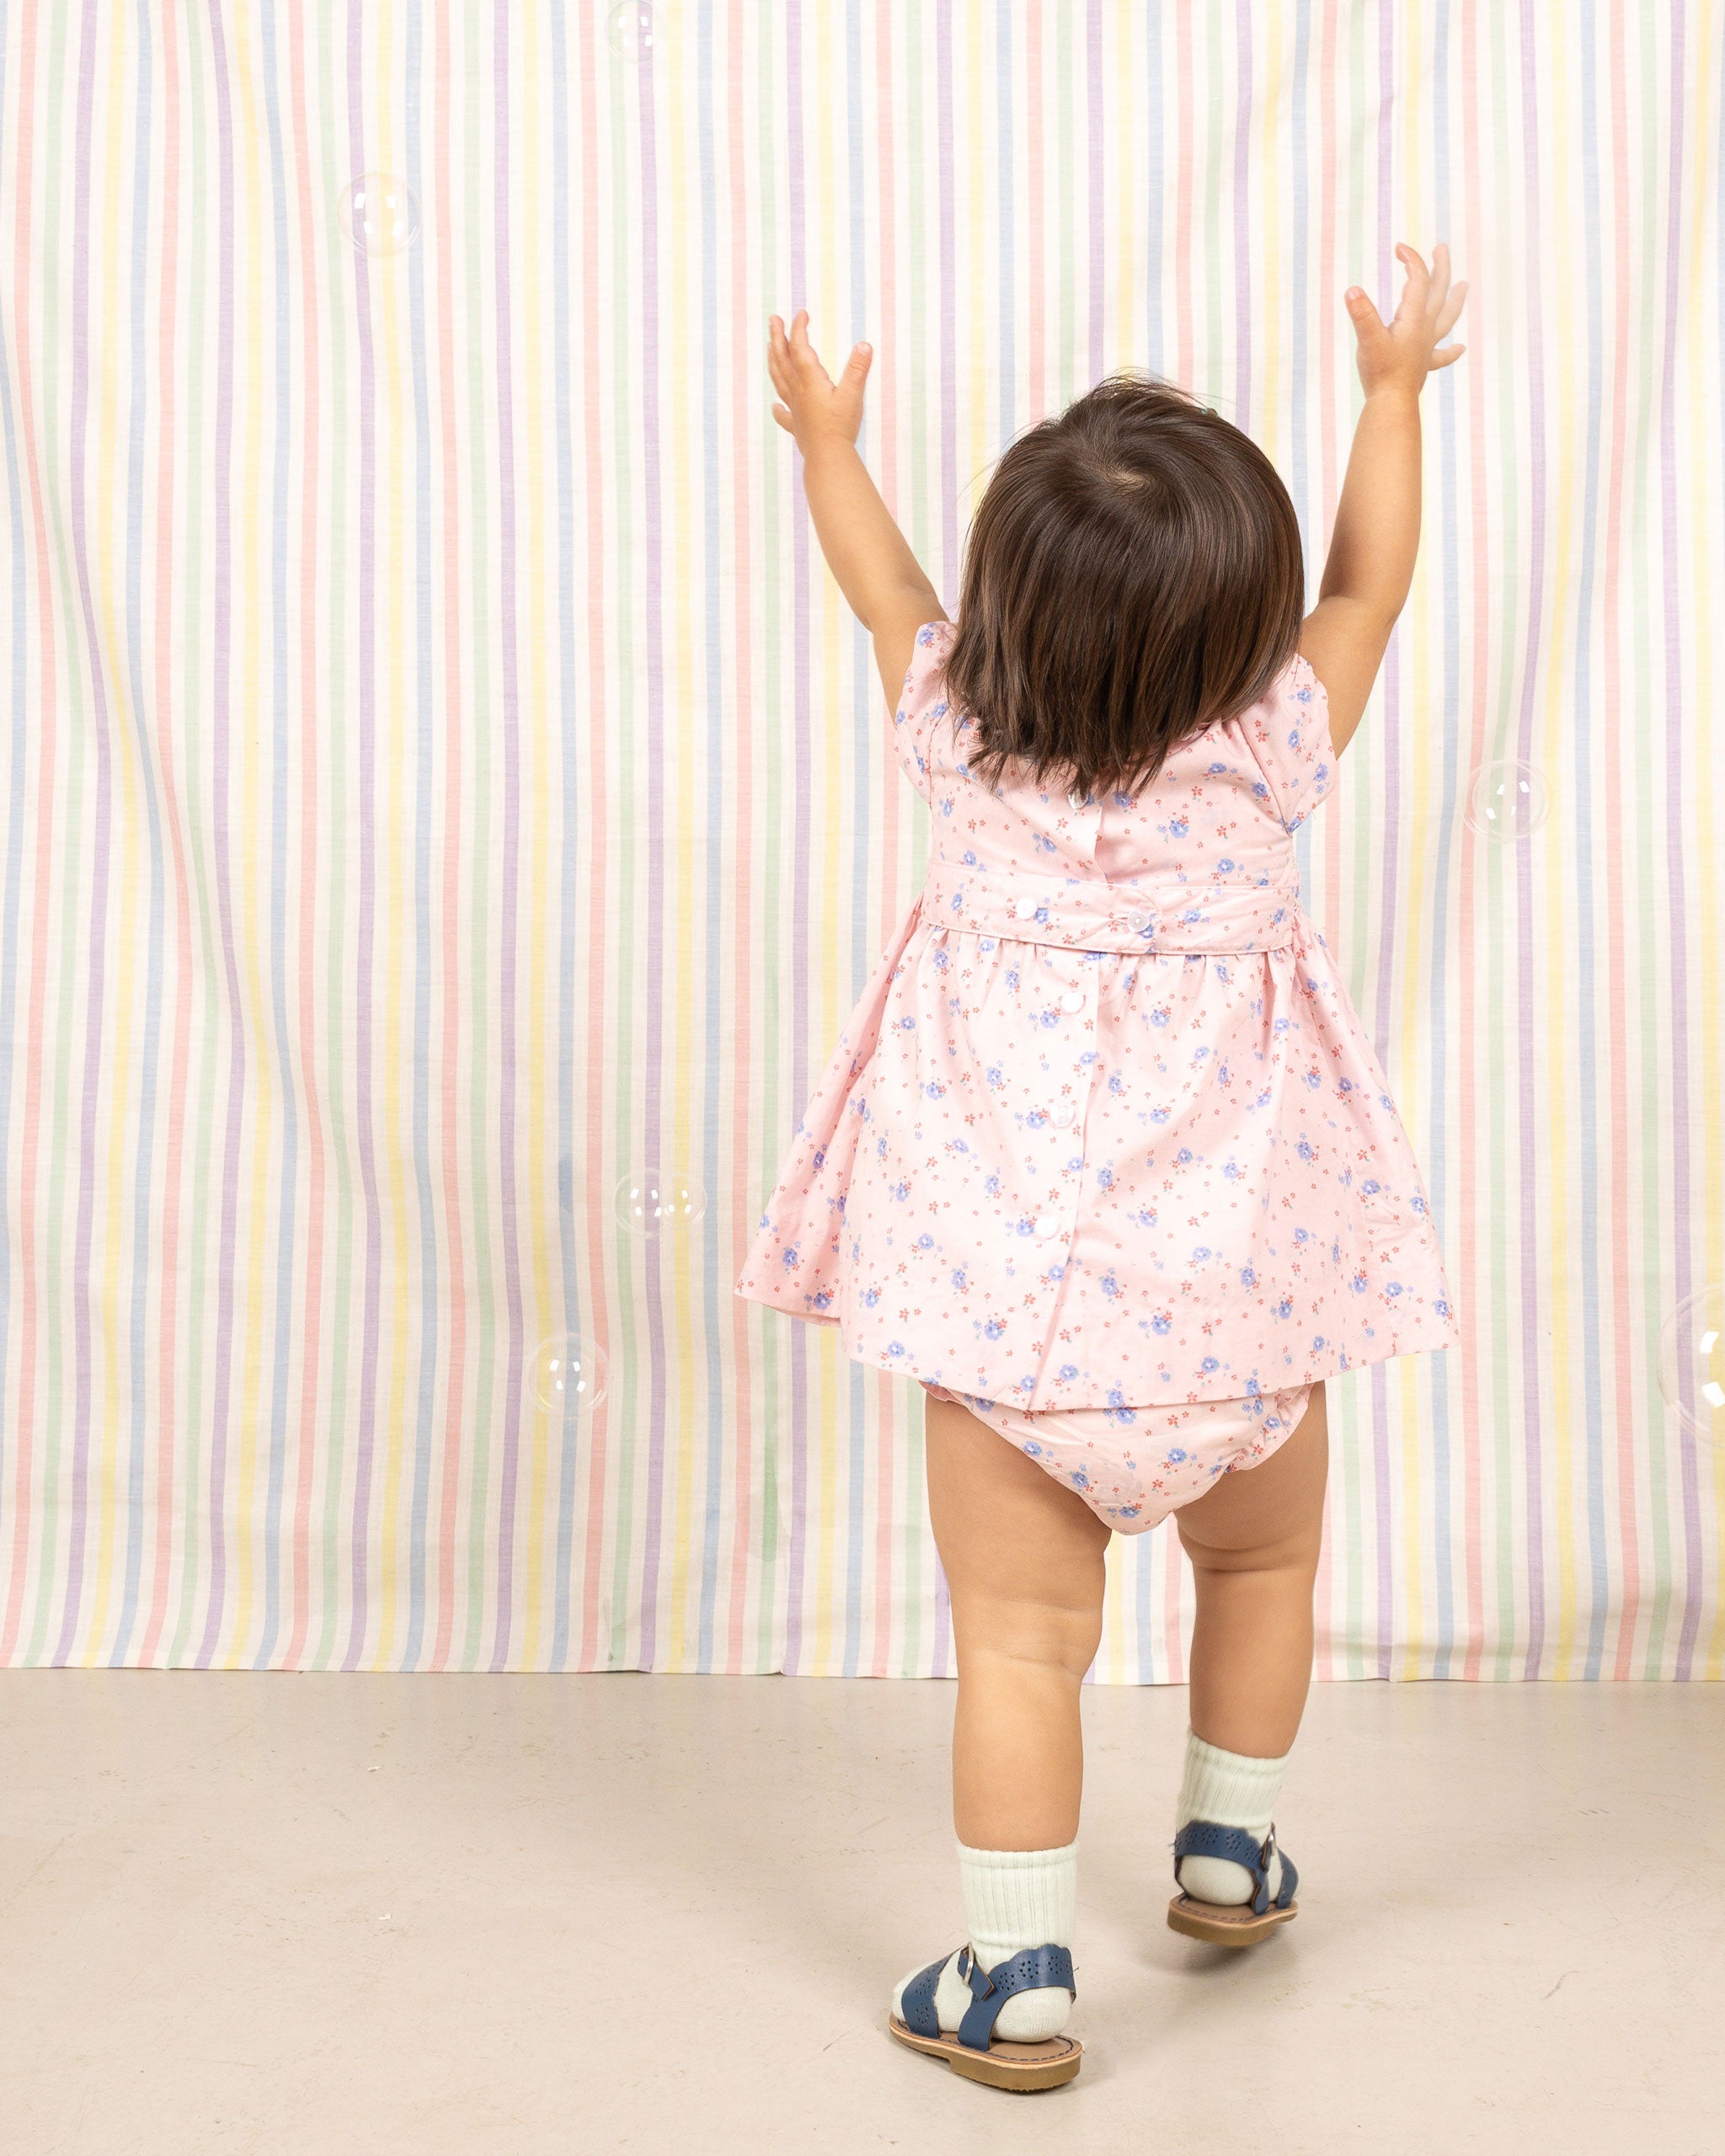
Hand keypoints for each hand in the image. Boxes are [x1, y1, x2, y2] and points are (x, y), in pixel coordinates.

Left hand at [767, 309, 871, 450]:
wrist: (827, 458)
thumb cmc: (839, 427)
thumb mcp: (852, 395)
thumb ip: (857, 369)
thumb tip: (864, 345)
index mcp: (810, 380)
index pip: (800, 348)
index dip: (798, 329)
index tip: (801, 313)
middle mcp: (798, 392)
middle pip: (782, 360)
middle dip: (777, 338)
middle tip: (773, 320)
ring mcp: (795, 409)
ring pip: (779, 380)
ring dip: (773, 362)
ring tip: (770, 349)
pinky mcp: (797, 426)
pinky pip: (783, 414)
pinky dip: (778, 408)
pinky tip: (775, 407)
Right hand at [1345, 242, 1466, 398]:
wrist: (1392, 403)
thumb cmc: (1381, 372)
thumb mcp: (1368, 340)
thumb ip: (1362, 314)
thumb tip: (1352, 290)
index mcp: (1414, 318)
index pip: (1418, 280)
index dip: (1412, 260)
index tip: (1400, 248)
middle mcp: (1425, 328)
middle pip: (1439, 291)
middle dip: (1441, 268)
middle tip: (1442, 248)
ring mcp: (1426, 346)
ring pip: (1447, 317)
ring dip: (1456, 299)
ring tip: (1464, 286)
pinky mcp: (1422, 365)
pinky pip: (1442, 355)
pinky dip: (1451, 351)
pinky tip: (1460, 349)